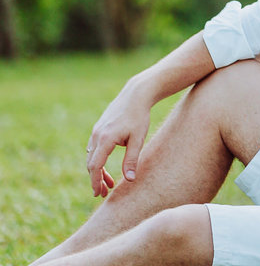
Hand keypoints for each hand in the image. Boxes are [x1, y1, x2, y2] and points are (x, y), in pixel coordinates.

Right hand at [85, 78, 152, 197]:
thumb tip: (129, 180)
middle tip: (103, 193)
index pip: (95, 167)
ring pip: (92, 157)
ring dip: (97, 171)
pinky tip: (105, 166)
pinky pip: (93, 149)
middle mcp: (97, 135)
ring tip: (109, 183)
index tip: (98, 194)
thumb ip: (132, 159)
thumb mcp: (139, 139)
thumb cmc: (140, 116)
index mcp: (105, 139)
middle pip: (91, 164)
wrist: (136, 94)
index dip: (95, 182)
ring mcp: (96, 131)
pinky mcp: (98, 128)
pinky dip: (97, 160)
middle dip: (96, 180)